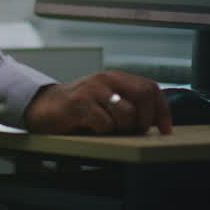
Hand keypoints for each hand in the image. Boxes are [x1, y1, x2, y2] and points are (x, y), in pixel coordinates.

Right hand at [23, 70, 171, 134]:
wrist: (43, 107)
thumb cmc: (78, 107)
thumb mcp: (106, 98)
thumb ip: (128, 102)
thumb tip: (156, 120)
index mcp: (116, 77)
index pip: (151, 88)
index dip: (162, 111)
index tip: (165, 129)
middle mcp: (106, 79)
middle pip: (144, 95)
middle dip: (145, 119)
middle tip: (135, 131)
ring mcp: (92, 90)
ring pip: (127, 114)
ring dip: (122, 129)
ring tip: (109, 129)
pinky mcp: (79, 104)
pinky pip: (105, 124)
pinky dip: (103, 132)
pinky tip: (92, 128)